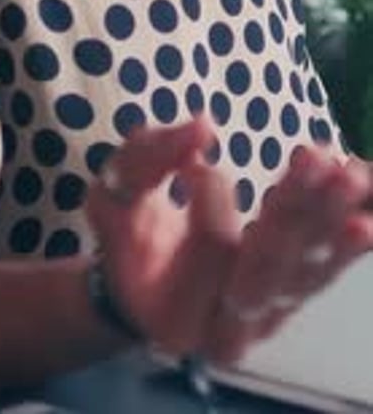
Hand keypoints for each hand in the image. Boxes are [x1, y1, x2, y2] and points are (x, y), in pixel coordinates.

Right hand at [86, 119, 372, 364]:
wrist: (144, 289)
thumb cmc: (126, 239)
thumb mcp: (113, 195)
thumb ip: (148, 158)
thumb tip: (202, 127)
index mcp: (172, 314)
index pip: (212, 247)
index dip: (214, 193)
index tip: (198, 159)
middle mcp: (225, 333)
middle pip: (268, 273)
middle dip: (295, 213)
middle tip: (317, 160)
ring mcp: (265, 324)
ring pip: (303, 274)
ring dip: (329, 221)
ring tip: (350, 176)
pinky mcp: (289, 304)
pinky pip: (323, 275)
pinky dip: (346, 244)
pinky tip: (365, 213)